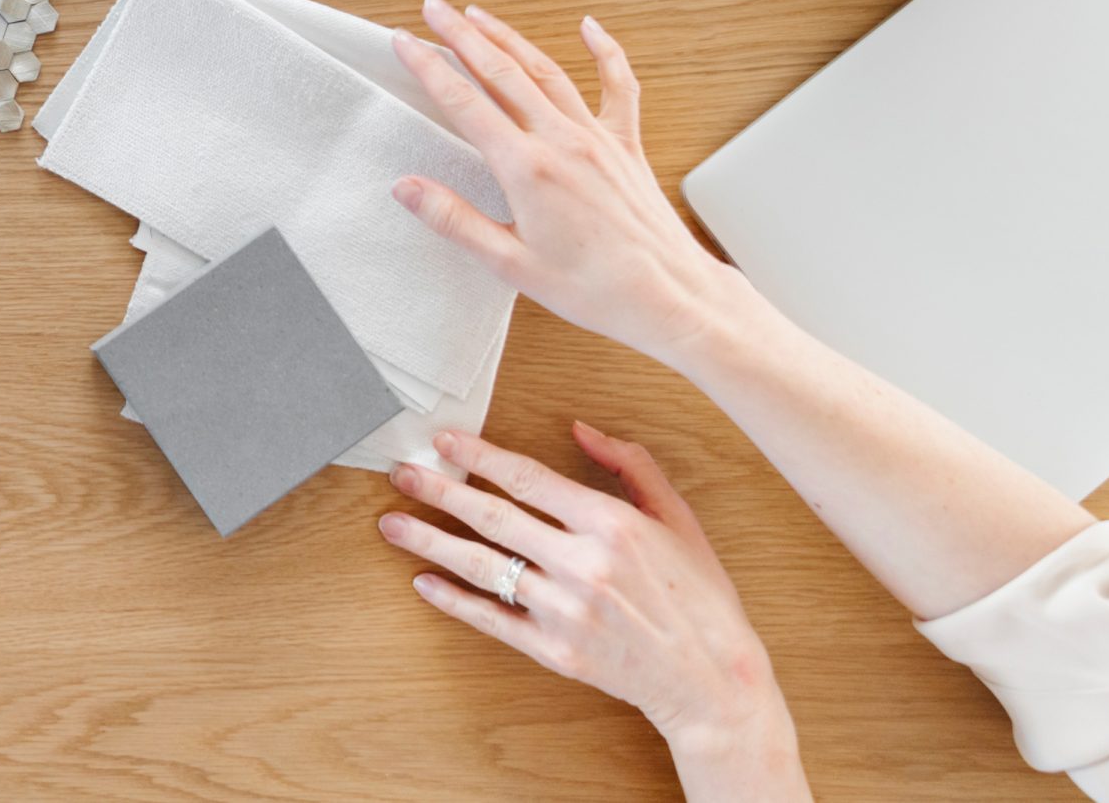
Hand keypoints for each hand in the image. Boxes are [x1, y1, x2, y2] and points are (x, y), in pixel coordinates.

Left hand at [381, 425, 807, 801]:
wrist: (716, 681)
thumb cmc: (701, 596)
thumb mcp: (678, 519)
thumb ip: (631, 466)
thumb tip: (581, 428)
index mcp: (612, 524)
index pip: (528, 478)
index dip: (479, 456)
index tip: (444, 440)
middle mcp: (583, 565)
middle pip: (492, 518)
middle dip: (438, 492)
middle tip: (401, 473)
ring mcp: (566, 612)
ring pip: (483, 568)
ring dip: (430, 542)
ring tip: (392, 524)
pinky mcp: (556, 652)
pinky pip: (492, 620)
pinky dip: (454, 601)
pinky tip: (424, 582)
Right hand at [390, 0, 736, 364]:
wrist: (668, 296)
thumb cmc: (593, 288)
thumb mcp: (510, 264)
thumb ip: (454, 219)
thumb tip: (405, 187)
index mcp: (527, 169)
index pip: (464, 103)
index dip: (429, 67)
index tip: (404, 41)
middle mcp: (561, 141)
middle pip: (501, 72)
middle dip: (461, 34)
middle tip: (434, 6)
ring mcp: (596, 137)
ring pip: (546, 70)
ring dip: (509, 37)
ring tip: (479, 13)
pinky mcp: (626, 144)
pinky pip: (617, 86)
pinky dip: (605, 51)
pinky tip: (590, 27)